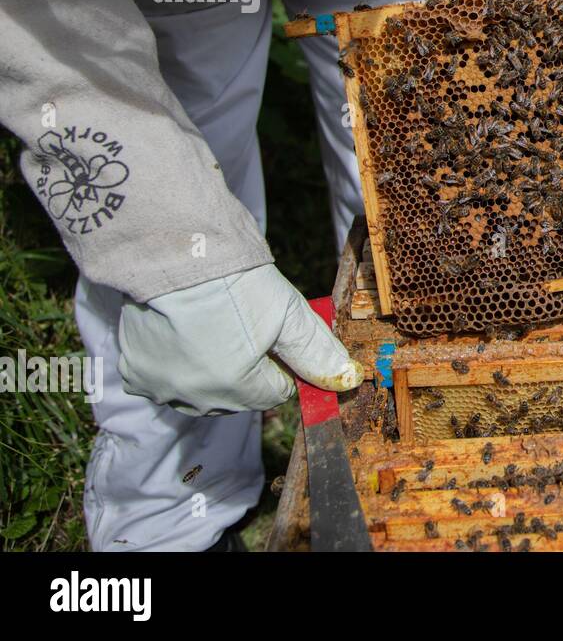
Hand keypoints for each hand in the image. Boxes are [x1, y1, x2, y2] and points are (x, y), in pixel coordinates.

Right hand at [118, 264, 363, 416]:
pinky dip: (174, 362)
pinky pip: (164, 379)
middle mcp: (194, 398)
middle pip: (238, 395)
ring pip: (200, 390)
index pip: (275, 392)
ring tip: (210, 325)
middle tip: (241, 325)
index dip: (281, 363)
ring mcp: (160, 387)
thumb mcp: (288, 314)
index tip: (272, 335)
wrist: (175, 249)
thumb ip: (315, 352)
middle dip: (247, 368)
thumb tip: (344, 377)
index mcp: (235, 389)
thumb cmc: (234, 281)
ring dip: (209, 368)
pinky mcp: (133, 371)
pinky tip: (181, 329)